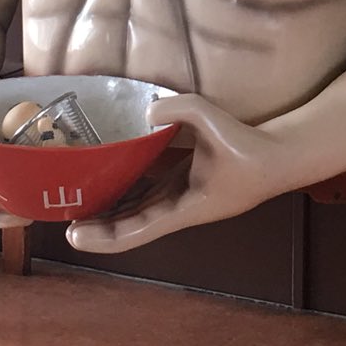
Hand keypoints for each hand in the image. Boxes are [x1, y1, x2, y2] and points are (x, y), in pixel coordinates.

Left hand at [66, 94, 289, 252]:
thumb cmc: (251, 148)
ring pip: (136, 212)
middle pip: (130, 225)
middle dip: (98, 227)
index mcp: (185, 208)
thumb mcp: (216, 123)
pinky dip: (125, 194)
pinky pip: (147, 194)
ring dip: (109, 213)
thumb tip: (147, 109)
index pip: (137, 230)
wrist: (281, 157)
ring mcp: (181, 198)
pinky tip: (105, 185)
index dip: (104, 237)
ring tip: (76, 206)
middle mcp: (178, 209)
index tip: (74, 236)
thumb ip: (182, 109)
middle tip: (64, 221)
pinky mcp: (184, 184)